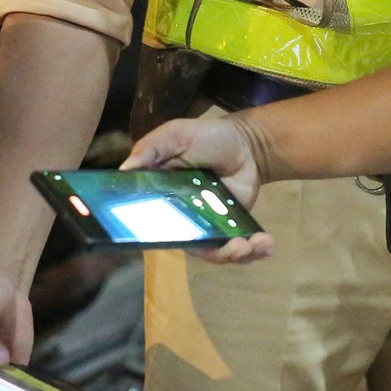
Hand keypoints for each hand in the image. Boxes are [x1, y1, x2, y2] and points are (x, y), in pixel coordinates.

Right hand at [122, 117, 274, 263]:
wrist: (244, 142)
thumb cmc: (205, 137)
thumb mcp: (175, 135)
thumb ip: (150, 148)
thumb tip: (124, 169)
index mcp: (162, 201)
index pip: (154, 228)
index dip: (165, 241)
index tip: (182, 240)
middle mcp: (182, 220)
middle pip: (192, 248)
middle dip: (216, 253)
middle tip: (236, 246)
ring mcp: (209, 227)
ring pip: (218, 253)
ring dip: (239, 255)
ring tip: (254, 244)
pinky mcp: (232, 228)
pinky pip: (239, 249)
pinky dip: (255, 251)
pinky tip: (266, 243)